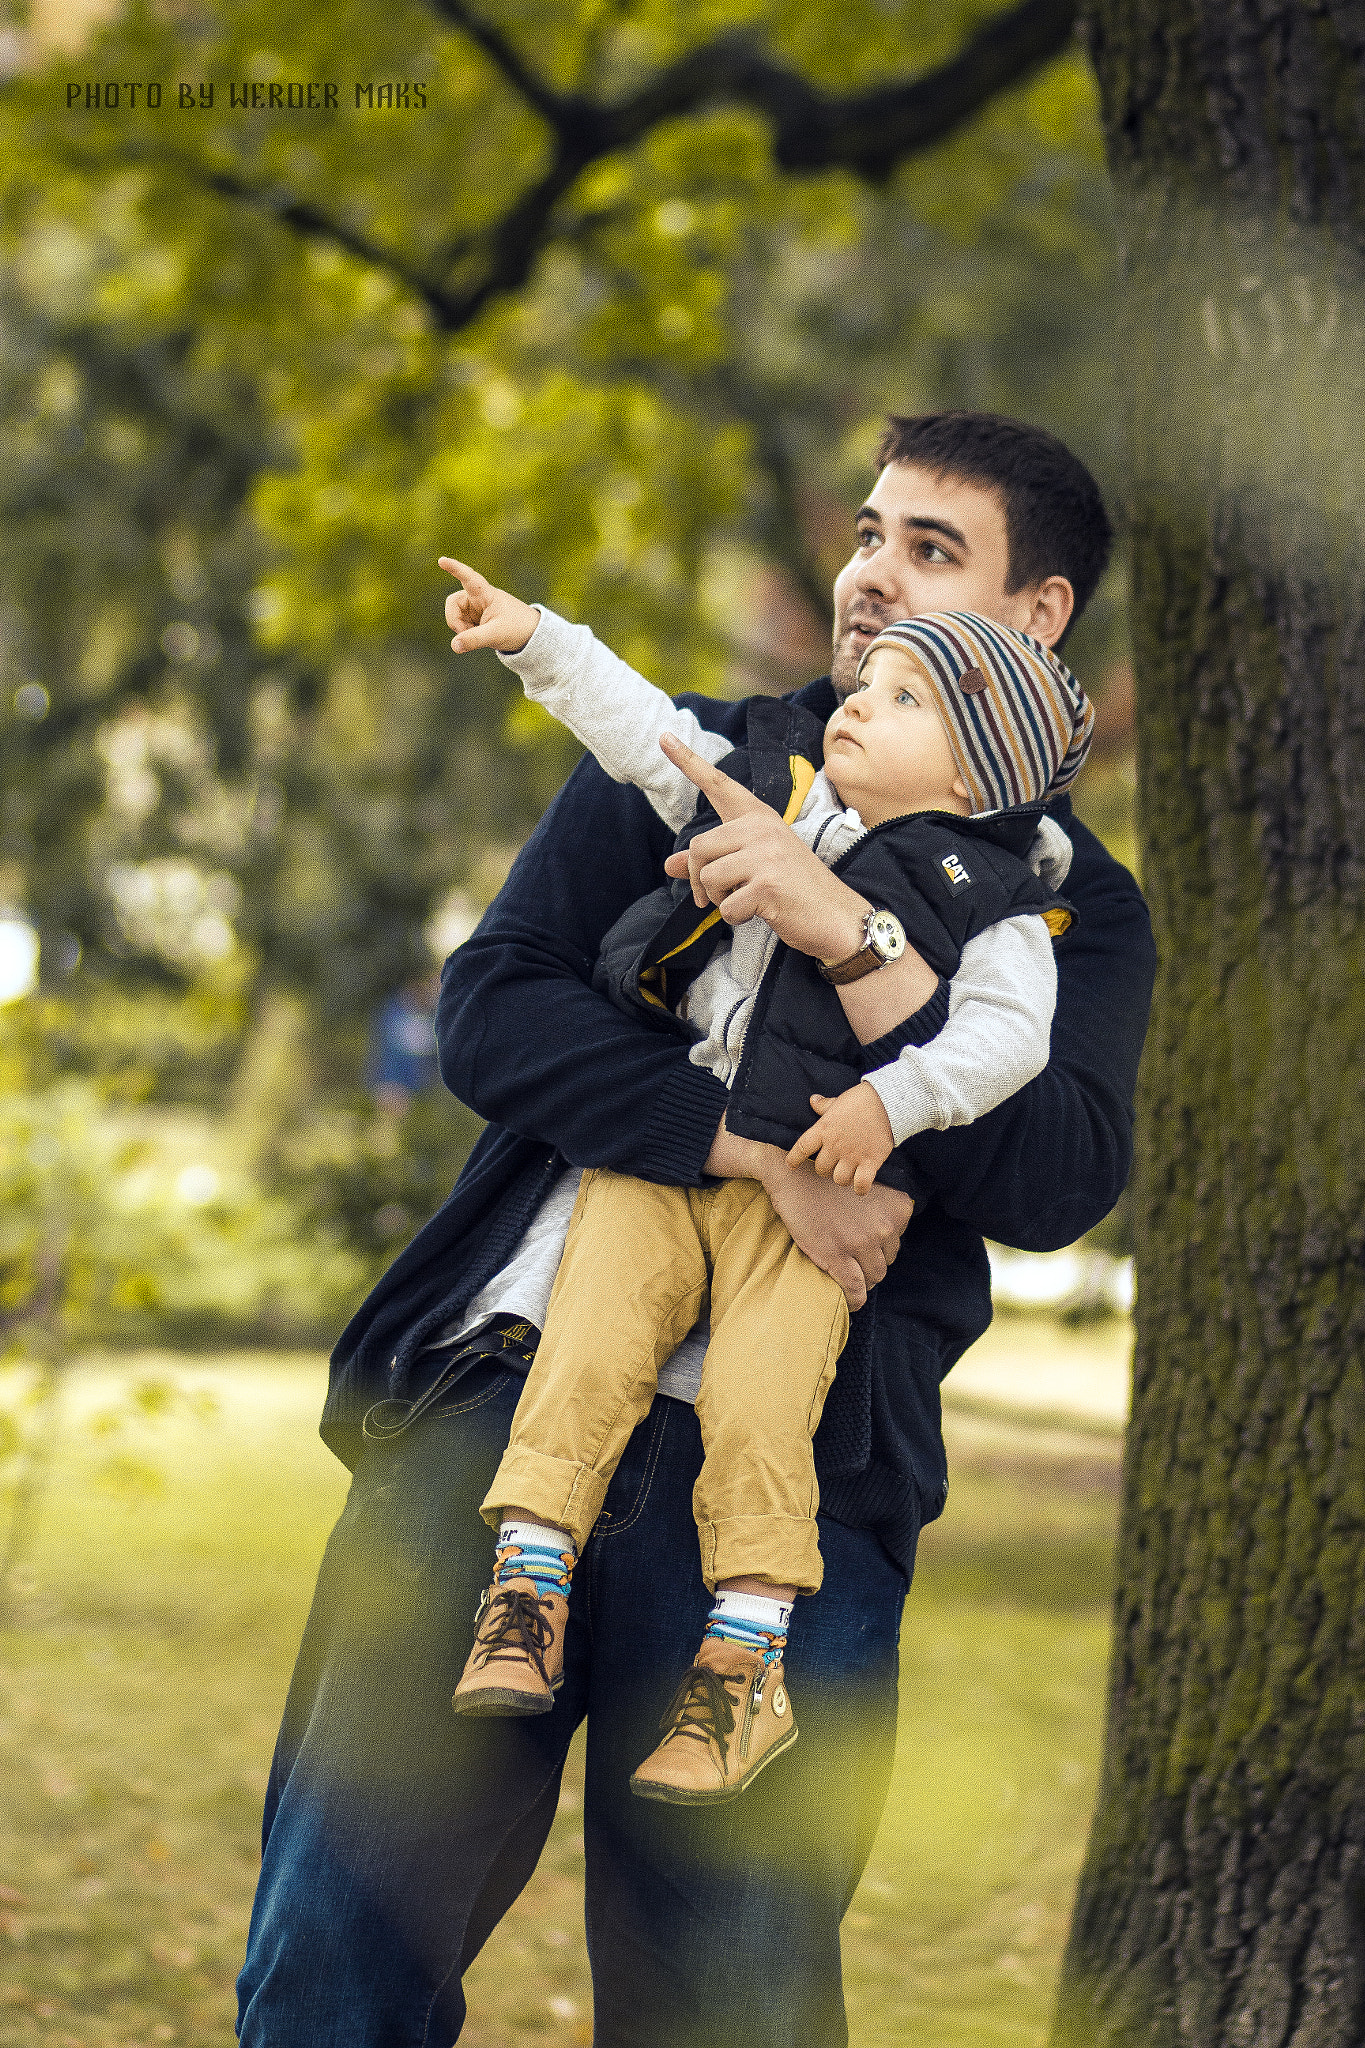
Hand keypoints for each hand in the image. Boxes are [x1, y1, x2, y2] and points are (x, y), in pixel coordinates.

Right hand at [440, 557, 539, 653]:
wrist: (529, 635)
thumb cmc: (517, 628)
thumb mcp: (496, 634)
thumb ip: (474, 640)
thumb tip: (454, 646)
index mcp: (485, 593)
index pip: (469, 578)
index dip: (455, 568)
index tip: (442, 560)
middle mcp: (477, 597)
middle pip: (453, 603)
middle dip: (455, 621)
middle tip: (465, 634)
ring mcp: (475, 608)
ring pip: (454, 616)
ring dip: (461, 629)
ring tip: (479, 637)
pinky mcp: (474, 619)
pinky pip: (460, 625)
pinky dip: (465, 634)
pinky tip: (479, 637)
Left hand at [657, 733, 870, 960]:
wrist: (839, 917)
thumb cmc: (794, 890)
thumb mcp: (752, 867)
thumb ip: (711, 861)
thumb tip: (669, 865)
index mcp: (758, 817)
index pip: (718, 785)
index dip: (688, 761)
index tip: (664, 737)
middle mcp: (762, 828)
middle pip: (698, 847)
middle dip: (698, 879)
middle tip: (714, 896)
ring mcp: (766, 854)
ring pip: (707, 876)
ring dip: (718, 899)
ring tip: (745, 901)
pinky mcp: (767, 883)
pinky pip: (725, 906)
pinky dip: (735, 917)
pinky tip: (760, 912)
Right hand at [759, 1152, 911, 1310]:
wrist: (795, 1179)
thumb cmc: (829, 1185)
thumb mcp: (870, 1191)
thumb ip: (885, 1214)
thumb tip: (885, 1245)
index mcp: (898, 1208)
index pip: (896, 1243)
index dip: (879, 1247)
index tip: (864, 1244)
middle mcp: (885, 1226)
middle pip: (886, 1261)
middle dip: (870, 1263)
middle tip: (851, 1259)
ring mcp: (861, 1242)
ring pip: (874, 1277)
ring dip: (862, 1279)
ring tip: (847, 1273)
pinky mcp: (837, 1256)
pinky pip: (855, 1289)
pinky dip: (855, 1300)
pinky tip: (851, 1302)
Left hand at [786, 1084, 894, 1195]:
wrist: (887, 1102)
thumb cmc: (861, 1100)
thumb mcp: (838, 1101)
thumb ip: (824, 1105)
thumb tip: (813, 1100)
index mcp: (823, 1130)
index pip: (801, 1148)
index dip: (793, 1159)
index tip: (790, 1165)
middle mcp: (835, 1145)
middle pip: (821, 1169)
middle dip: (825, 1168)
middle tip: (832, 1164)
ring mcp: (852, 1156)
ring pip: (839, 1179)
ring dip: (842, 1178)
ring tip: (847, 1172)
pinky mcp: (870, 1162)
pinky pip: (861, 1184)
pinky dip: (860, 1188)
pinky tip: (860, 1185)